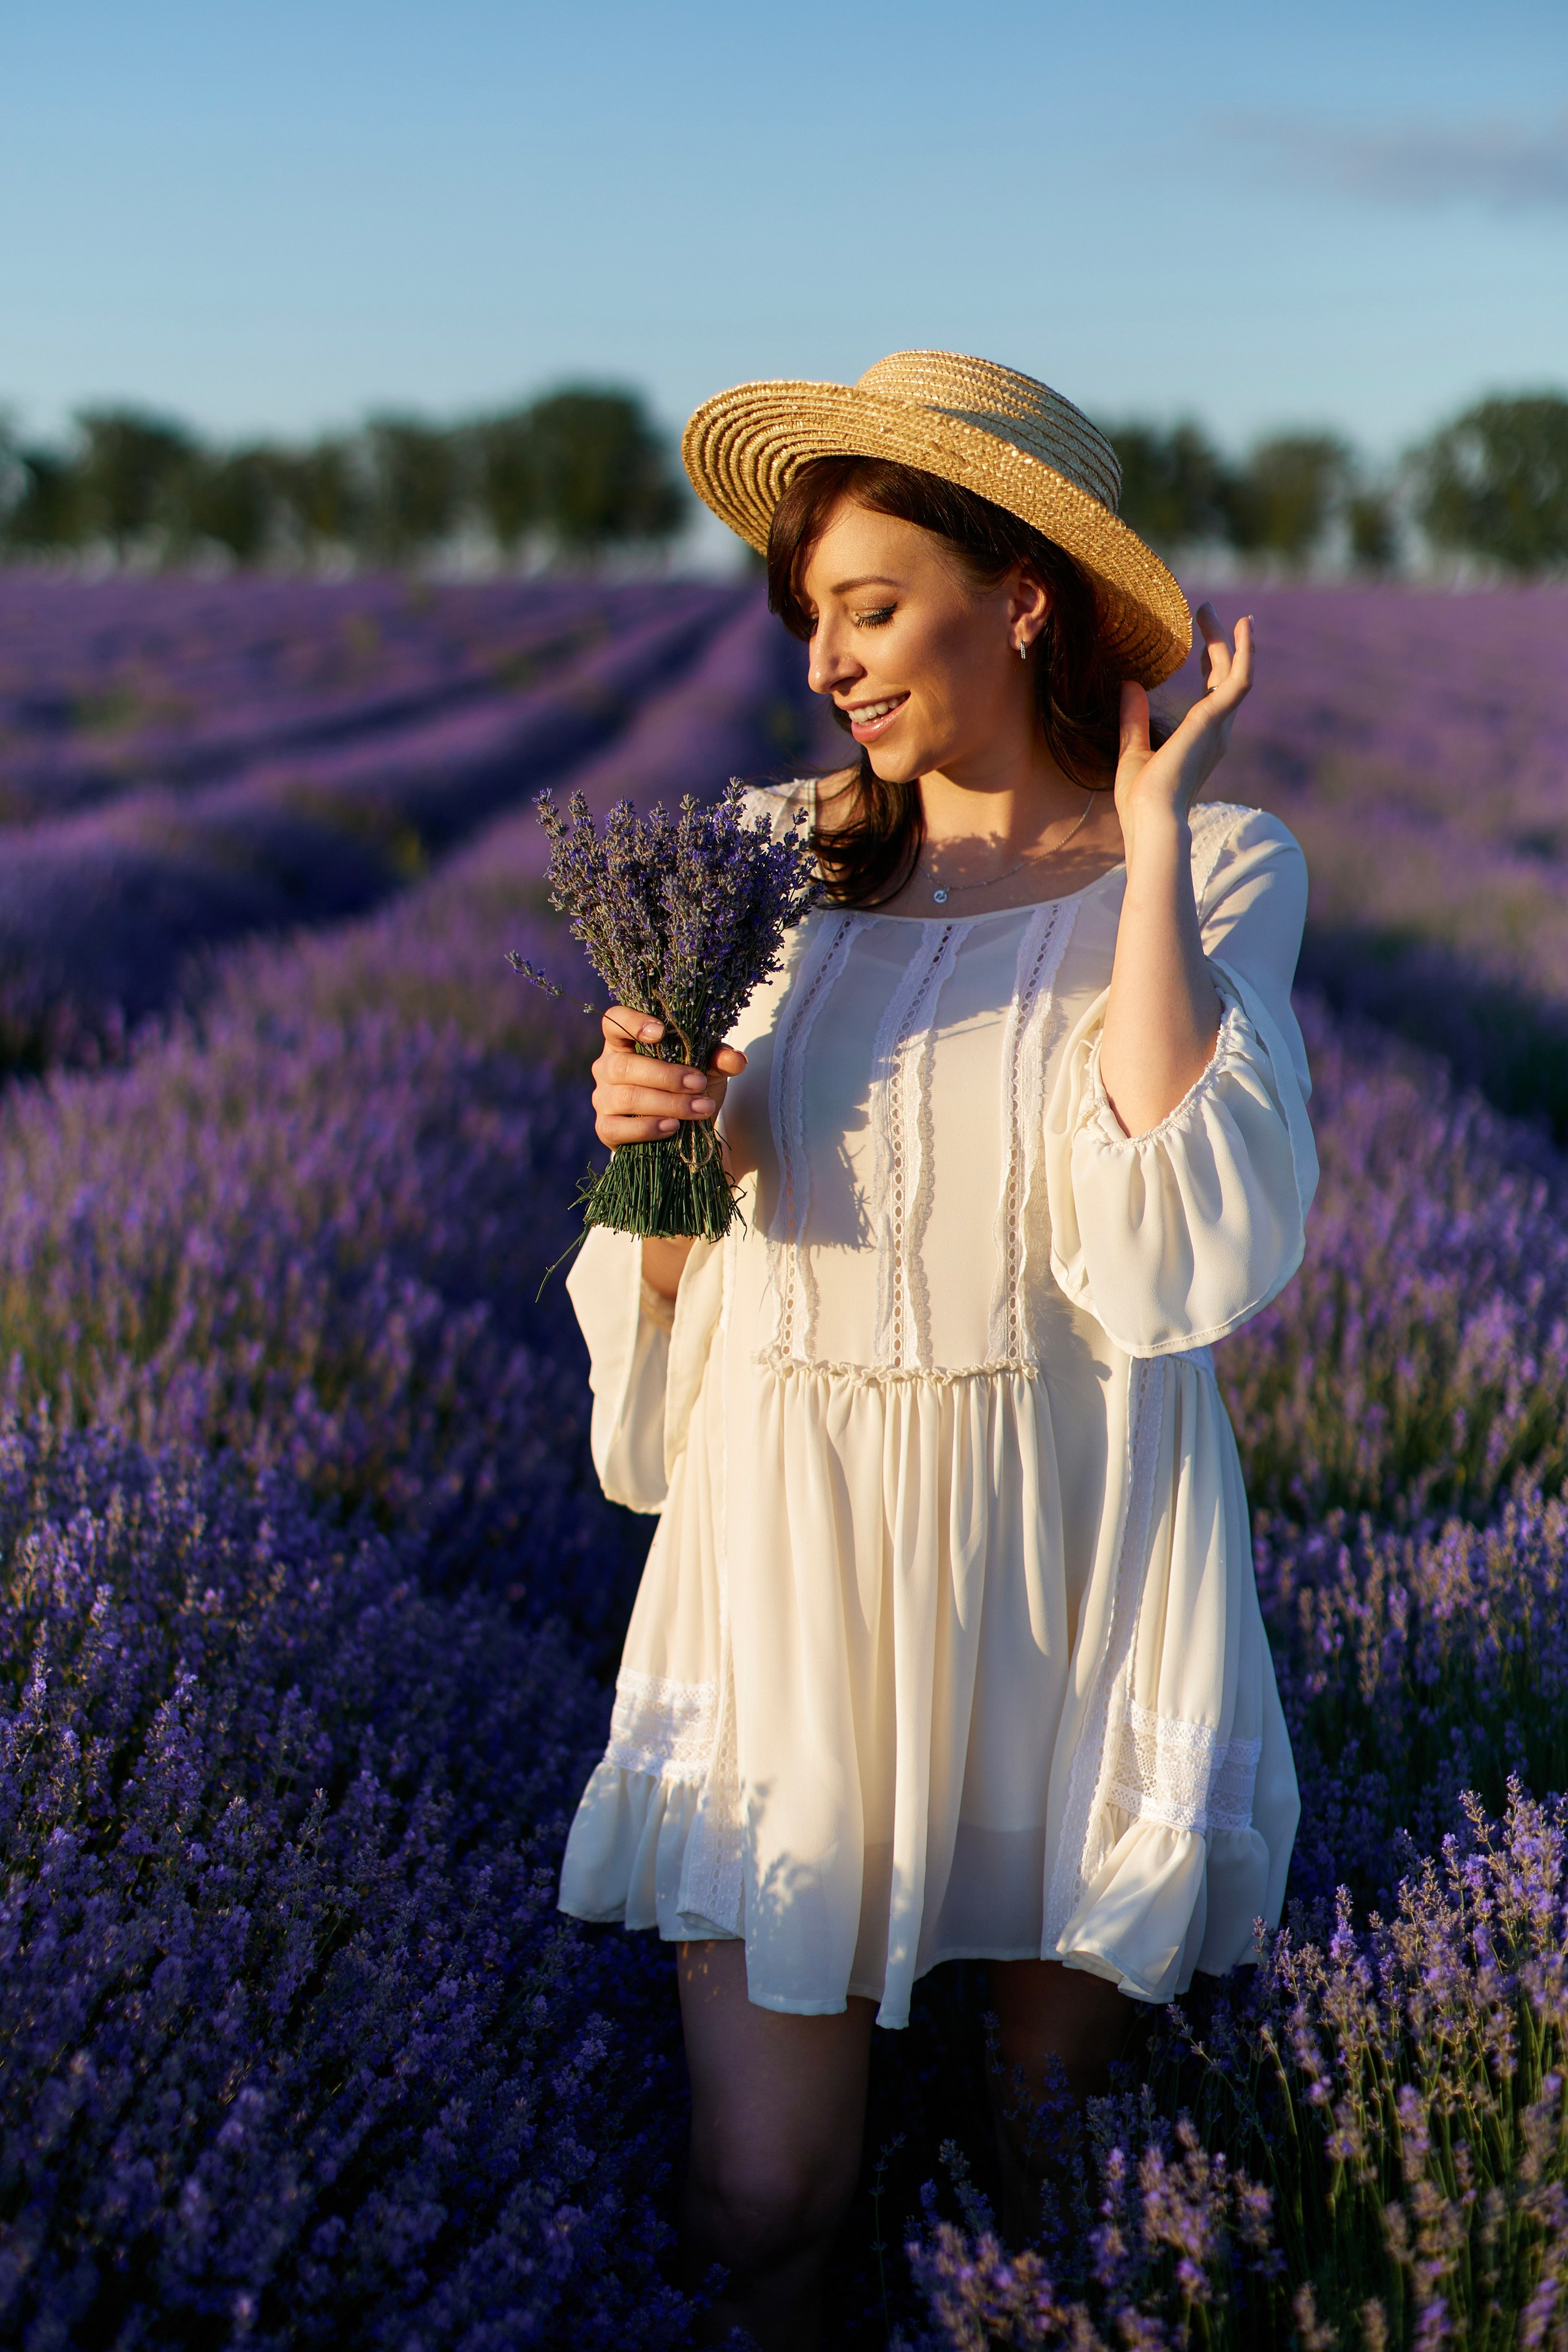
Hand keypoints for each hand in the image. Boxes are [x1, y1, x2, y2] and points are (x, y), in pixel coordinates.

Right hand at [591, 1006, 746, 1149]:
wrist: (683, 1129)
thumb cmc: (688, 1086)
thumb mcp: (707, 1067)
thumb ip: (719, 1058)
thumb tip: (736, 1060)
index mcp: (625, 1042)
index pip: (614, 1021)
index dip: (632, 1022)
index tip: (661, 1032)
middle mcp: (607, 1066)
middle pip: (624, 1065)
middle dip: (666, 1076)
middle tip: (698, 1083)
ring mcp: (603, 1098)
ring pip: (625, 1097)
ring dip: (667, 1103)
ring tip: (699, 1108)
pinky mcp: (605, 1128)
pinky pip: (617, 1128)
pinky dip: (648, 1128)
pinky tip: (672, 1126)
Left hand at [1114, 603, 1252, 841]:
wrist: (1150, 820)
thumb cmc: (1142, 799)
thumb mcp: (1131, 749)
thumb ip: (1133, 717)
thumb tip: (1129, 684)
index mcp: (1200, 739)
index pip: (1209, 691)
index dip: (1207, 662)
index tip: (1197, 635)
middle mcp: (1216, 731)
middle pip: (1223, 675)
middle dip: (1217, 641)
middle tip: (1205, 608)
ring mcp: (1218, 727)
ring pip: (1234, 673)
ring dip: (1228, 640)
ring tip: (1214, 610)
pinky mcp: (1214, 722)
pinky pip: (1239, 681)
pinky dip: (1245, 653)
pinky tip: (1241, 626)